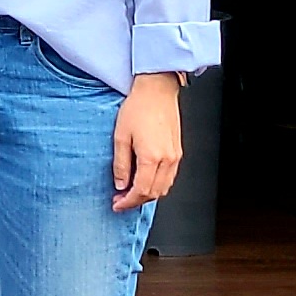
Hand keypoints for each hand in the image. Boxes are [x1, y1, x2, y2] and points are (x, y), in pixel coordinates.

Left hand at [113, 74, 184, 211]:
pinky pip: (170, 177)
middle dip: (136, 201)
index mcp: (151, 157)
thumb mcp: (120, 136)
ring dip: (148, 194)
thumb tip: (121, 184)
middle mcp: (167, 160)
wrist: (157, 90)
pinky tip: (145, 180)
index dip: (127, 202)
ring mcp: (175, 156)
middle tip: (121, 200)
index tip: (116, 204)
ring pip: (164, 187)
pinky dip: (157, 185)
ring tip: (131, 192)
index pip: (140, 191)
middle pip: (154, 193)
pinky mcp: (178, 151)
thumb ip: (120, 164)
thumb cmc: (138, 108)